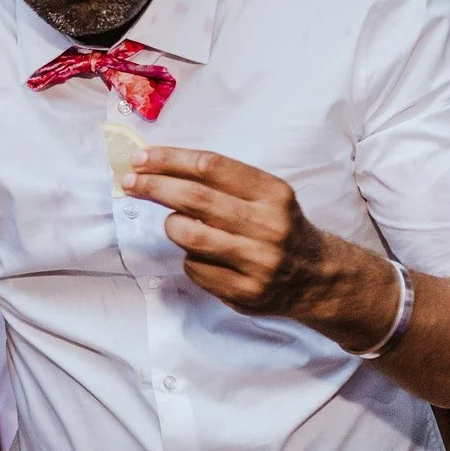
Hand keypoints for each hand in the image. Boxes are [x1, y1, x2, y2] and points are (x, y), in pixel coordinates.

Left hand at [123, 147, 345, 320]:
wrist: (318, 277)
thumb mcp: (266, 196)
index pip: (211, 167)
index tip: (141, 158)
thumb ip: (221, 183)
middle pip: (194, 199)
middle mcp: (268, 226)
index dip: (169, 160)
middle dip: (154, 187)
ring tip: (178, 225)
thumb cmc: (278, 227)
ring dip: (172, 226)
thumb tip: (157, 167)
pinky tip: (204, 256)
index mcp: (273, 194)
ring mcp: (258, 261)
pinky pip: (194, 268)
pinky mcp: (245, 292)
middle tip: (131, 183)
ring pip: (188, 235)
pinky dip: (189, 258)